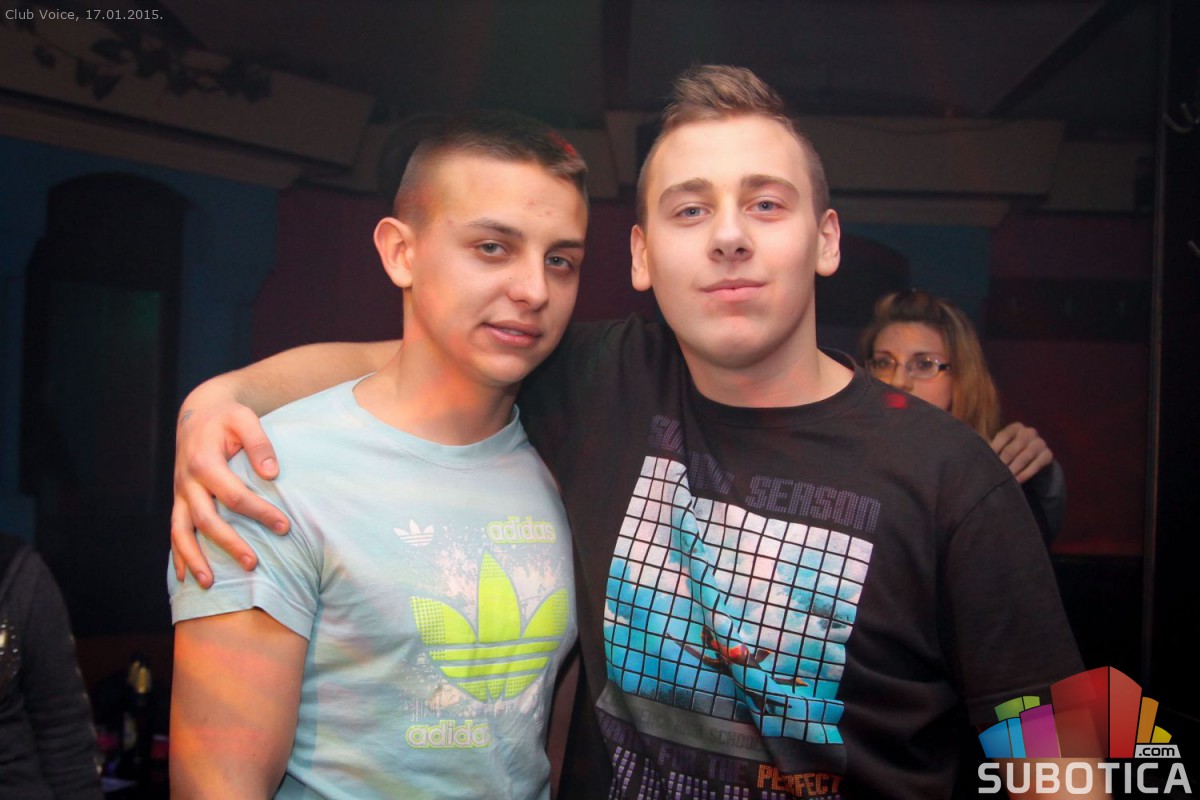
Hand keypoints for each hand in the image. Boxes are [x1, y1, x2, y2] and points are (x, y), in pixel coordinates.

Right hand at [171, 391, 287, 586]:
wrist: (198, 413)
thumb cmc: (227, 418)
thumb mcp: (244, 419)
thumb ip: (259, 443)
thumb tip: (272, 474)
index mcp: (204, 462)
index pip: (234, 496)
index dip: (260, 512)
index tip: (285, 526)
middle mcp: (187, 482)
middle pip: (206, 520)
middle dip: (229, 543)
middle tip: (253, 564)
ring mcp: (180, 494)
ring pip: (181, 532)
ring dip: (194, 559)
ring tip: (209, 584)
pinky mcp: (178, 501)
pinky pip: (174, 532)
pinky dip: (178, 555)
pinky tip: (184, 578)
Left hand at [989, 422, 1053, 484]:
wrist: (1032, 460)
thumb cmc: (1009, 451)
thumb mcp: (1001, 446)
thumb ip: (989, 446)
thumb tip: (972, 450)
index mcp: (1016, 427)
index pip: (1004, 436)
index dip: (994, 448)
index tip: (986, 459)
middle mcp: (1029, 432)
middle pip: (1014, 447)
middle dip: (1003, 461)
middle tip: (995, 472)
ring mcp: (1040, 442)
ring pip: (1026, 456)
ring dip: (1014, 468)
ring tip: (1005, 478)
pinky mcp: (1048, 454)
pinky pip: (1037, 464)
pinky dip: (1026, 473)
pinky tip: (1017, 481)